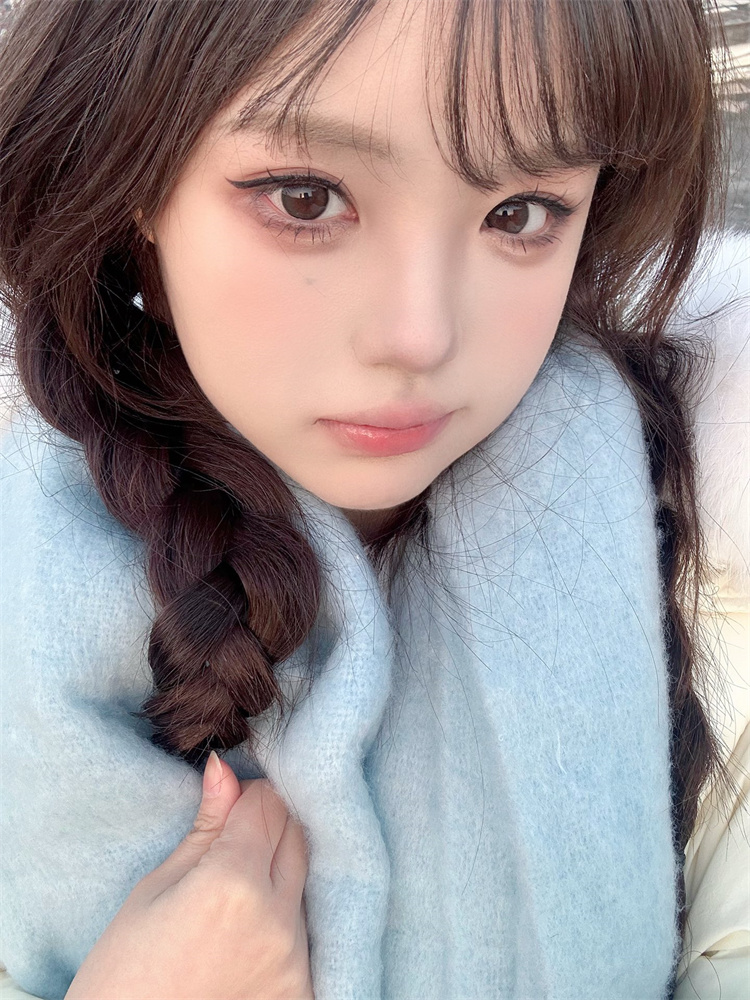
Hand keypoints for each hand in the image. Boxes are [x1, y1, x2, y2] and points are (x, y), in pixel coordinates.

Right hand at [64, 753, 312, 999]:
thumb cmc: (121, 976)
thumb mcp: (153, 892)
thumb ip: (205, 829)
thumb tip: (225, 769)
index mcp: (233, 883)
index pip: (269, 804)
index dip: (247, 796)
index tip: (228, 807)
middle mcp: (277, 919)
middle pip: (297, 835)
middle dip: (270, 825)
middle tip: (233, 842)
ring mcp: (296, 960)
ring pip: (303, 881)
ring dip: (278, 871)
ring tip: (235, 894)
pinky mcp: (301, 990)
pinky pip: (305, 931)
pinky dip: (283, 918)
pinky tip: (247, 930)